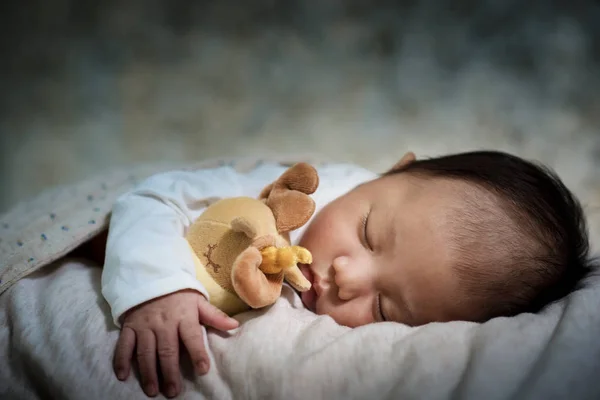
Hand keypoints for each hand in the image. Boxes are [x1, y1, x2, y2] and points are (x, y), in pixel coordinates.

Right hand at [113, 289, 238, 397]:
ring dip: (148, 372)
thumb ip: (215, 316)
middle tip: (173, 392)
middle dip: (170, 372)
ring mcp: (144, 326)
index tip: (203, 370)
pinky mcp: (129, 326)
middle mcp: (163, 323)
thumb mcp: (199, 301)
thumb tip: (234, 325)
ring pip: (145, 352)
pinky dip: (121, 360)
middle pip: (167, 350)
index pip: (192, 337)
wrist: (151, 277)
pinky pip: (124, 345)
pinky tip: (123, 376)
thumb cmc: (179, 295)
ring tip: (152, 391)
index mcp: (184, 316)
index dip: (198, 353)